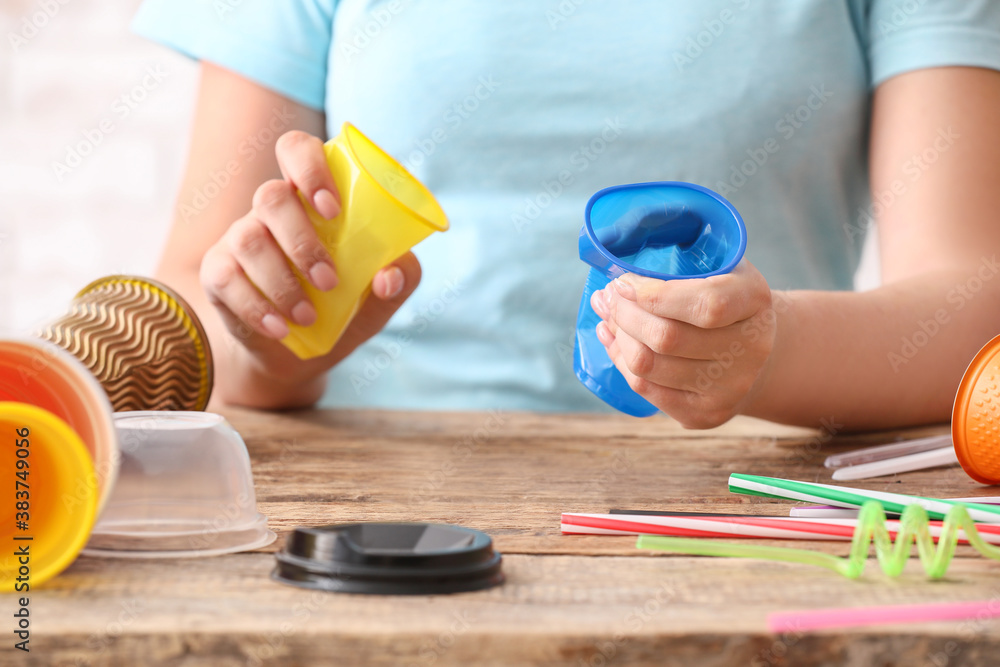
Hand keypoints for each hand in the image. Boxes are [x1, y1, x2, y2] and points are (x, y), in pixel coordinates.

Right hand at [199, 130, 419, 378]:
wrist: (300, 352)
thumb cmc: (344, 305)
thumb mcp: (381, 295)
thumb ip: (400, 277)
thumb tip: (390, 276)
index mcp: (310, 197)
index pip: (297, 150)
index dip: (310, 168)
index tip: (333, 209)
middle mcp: (271, 210)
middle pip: (271, 196)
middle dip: (302, 241)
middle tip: (329, 281)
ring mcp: (239, 238)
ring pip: (248, 239)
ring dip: (282, 282)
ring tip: (308, 316)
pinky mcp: (218, 273)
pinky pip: (227, 279)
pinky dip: (256, 307)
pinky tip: (280, 328)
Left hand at [591, 261, 775, 428]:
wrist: (754, 353)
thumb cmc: (725, 302)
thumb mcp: (718, 269)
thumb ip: (675, 269)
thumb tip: (611, 287)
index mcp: (754, 301)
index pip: (706, 305)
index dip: (655, 295)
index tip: (623, 282)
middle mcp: (750, 349)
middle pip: (667, 338)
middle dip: (624, 314)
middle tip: (609, 297)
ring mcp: (728, 387)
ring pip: (648, 364)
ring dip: (618, 336)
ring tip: (608, 316)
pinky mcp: (705, 413)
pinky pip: (645, 387)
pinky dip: (620, 360)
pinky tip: (613, 340)